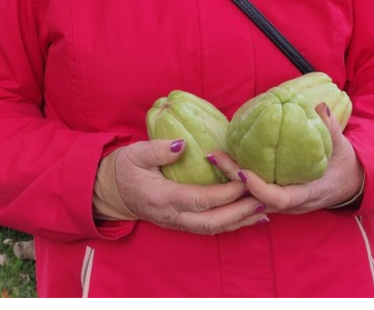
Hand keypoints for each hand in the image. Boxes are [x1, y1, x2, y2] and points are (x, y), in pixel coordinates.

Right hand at [96, 139, 264, 233]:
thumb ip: (157, 150)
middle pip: (210, 222)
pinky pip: (209, 228)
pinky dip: (231, 225)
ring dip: (239, 221)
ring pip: (212, 229)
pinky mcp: (181, 223)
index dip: (224, 193)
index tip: (246, 181)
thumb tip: (181, 145)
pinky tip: (251, 218)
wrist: (108, 191)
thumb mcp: (134, 153)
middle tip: (263, 198)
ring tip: (265, 210)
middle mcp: (170, 216)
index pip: (198, 200)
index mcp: (161, 197)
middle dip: (239, 212)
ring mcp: (176, 223)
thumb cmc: (123, 168)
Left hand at [207, 103, 364, 216]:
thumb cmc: (345, 165)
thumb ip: (331, 127)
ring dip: (231, 182)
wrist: (350, 184)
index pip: (279, 199)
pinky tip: (227, 164)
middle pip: (256, 201)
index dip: (259, 188)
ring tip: (215, 157)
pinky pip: (254, 196)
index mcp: (308, 194)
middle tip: (216, 156)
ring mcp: (283, 205)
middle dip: (232, 182)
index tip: (243, 172)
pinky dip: (240, 183)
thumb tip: (320, 106)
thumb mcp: (342, 146)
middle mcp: (292, 204)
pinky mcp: (277, 200)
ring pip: (251, 200)